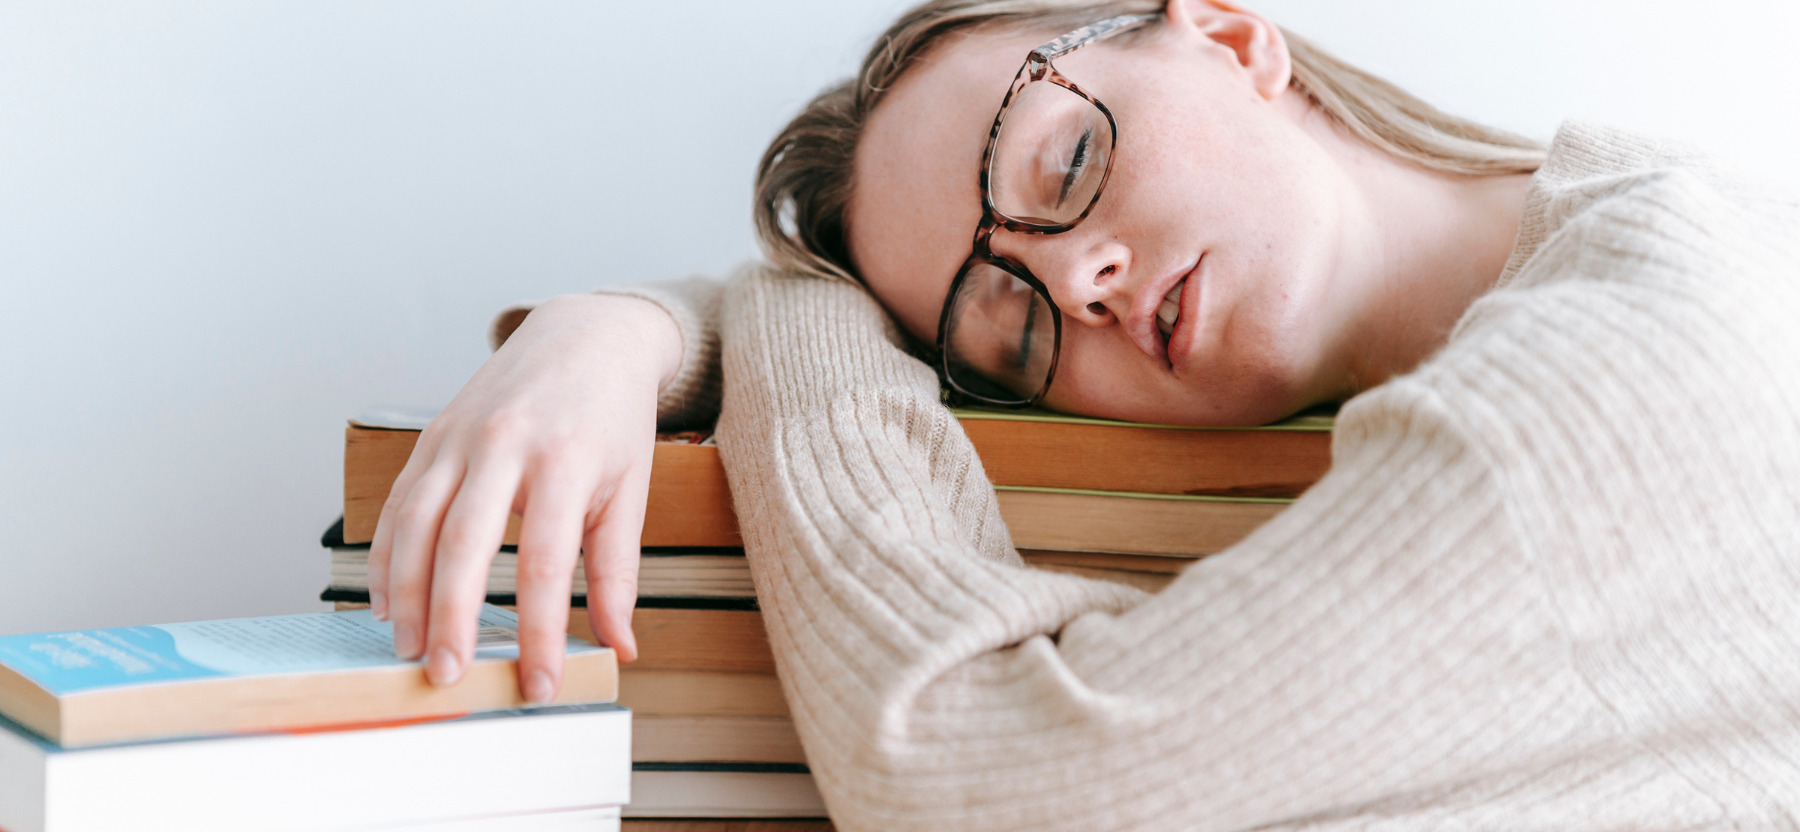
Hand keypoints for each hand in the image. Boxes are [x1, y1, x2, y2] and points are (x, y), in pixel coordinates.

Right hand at [367, 293, 681, 701]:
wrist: (585, 336)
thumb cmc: (612, 418)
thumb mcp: (631, 490)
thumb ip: (618, 571)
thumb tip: (620, 645)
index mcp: (564, 461)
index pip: (544, 563)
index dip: (538, 630)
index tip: (539, 683)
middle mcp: (504, 445)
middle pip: (464, 544)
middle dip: (451, 618)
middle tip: (447, 675)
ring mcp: (460, 436)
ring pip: (416, 523)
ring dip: (406, 594)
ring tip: (410, 648)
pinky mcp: (432, 435)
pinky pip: (398, 502)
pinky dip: (387, 555)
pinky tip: (388, 601)